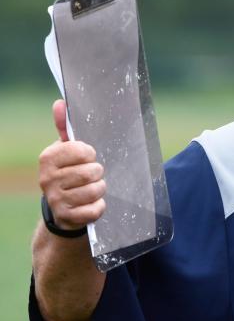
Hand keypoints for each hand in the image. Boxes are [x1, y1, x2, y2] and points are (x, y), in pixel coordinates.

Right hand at [37, 99, 105, 230]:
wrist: (61, 208)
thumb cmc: (68, 172)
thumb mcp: (65, 150)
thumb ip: (64, 127)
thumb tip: (61, 103)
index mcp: (48, 158)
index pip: (83, 150)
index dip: (90, 154)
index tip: (85, 158)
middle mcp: (47, 179)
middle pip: (92, 171)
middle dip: (97, 173)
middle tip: (90, 176)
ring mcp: (56, 199)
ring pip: (96, 190)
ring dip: (100, 189)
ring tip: (91, 189)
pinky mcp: (67, 217)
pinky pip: (96, 209)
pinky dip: (99, 207)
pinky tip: (91, 204)